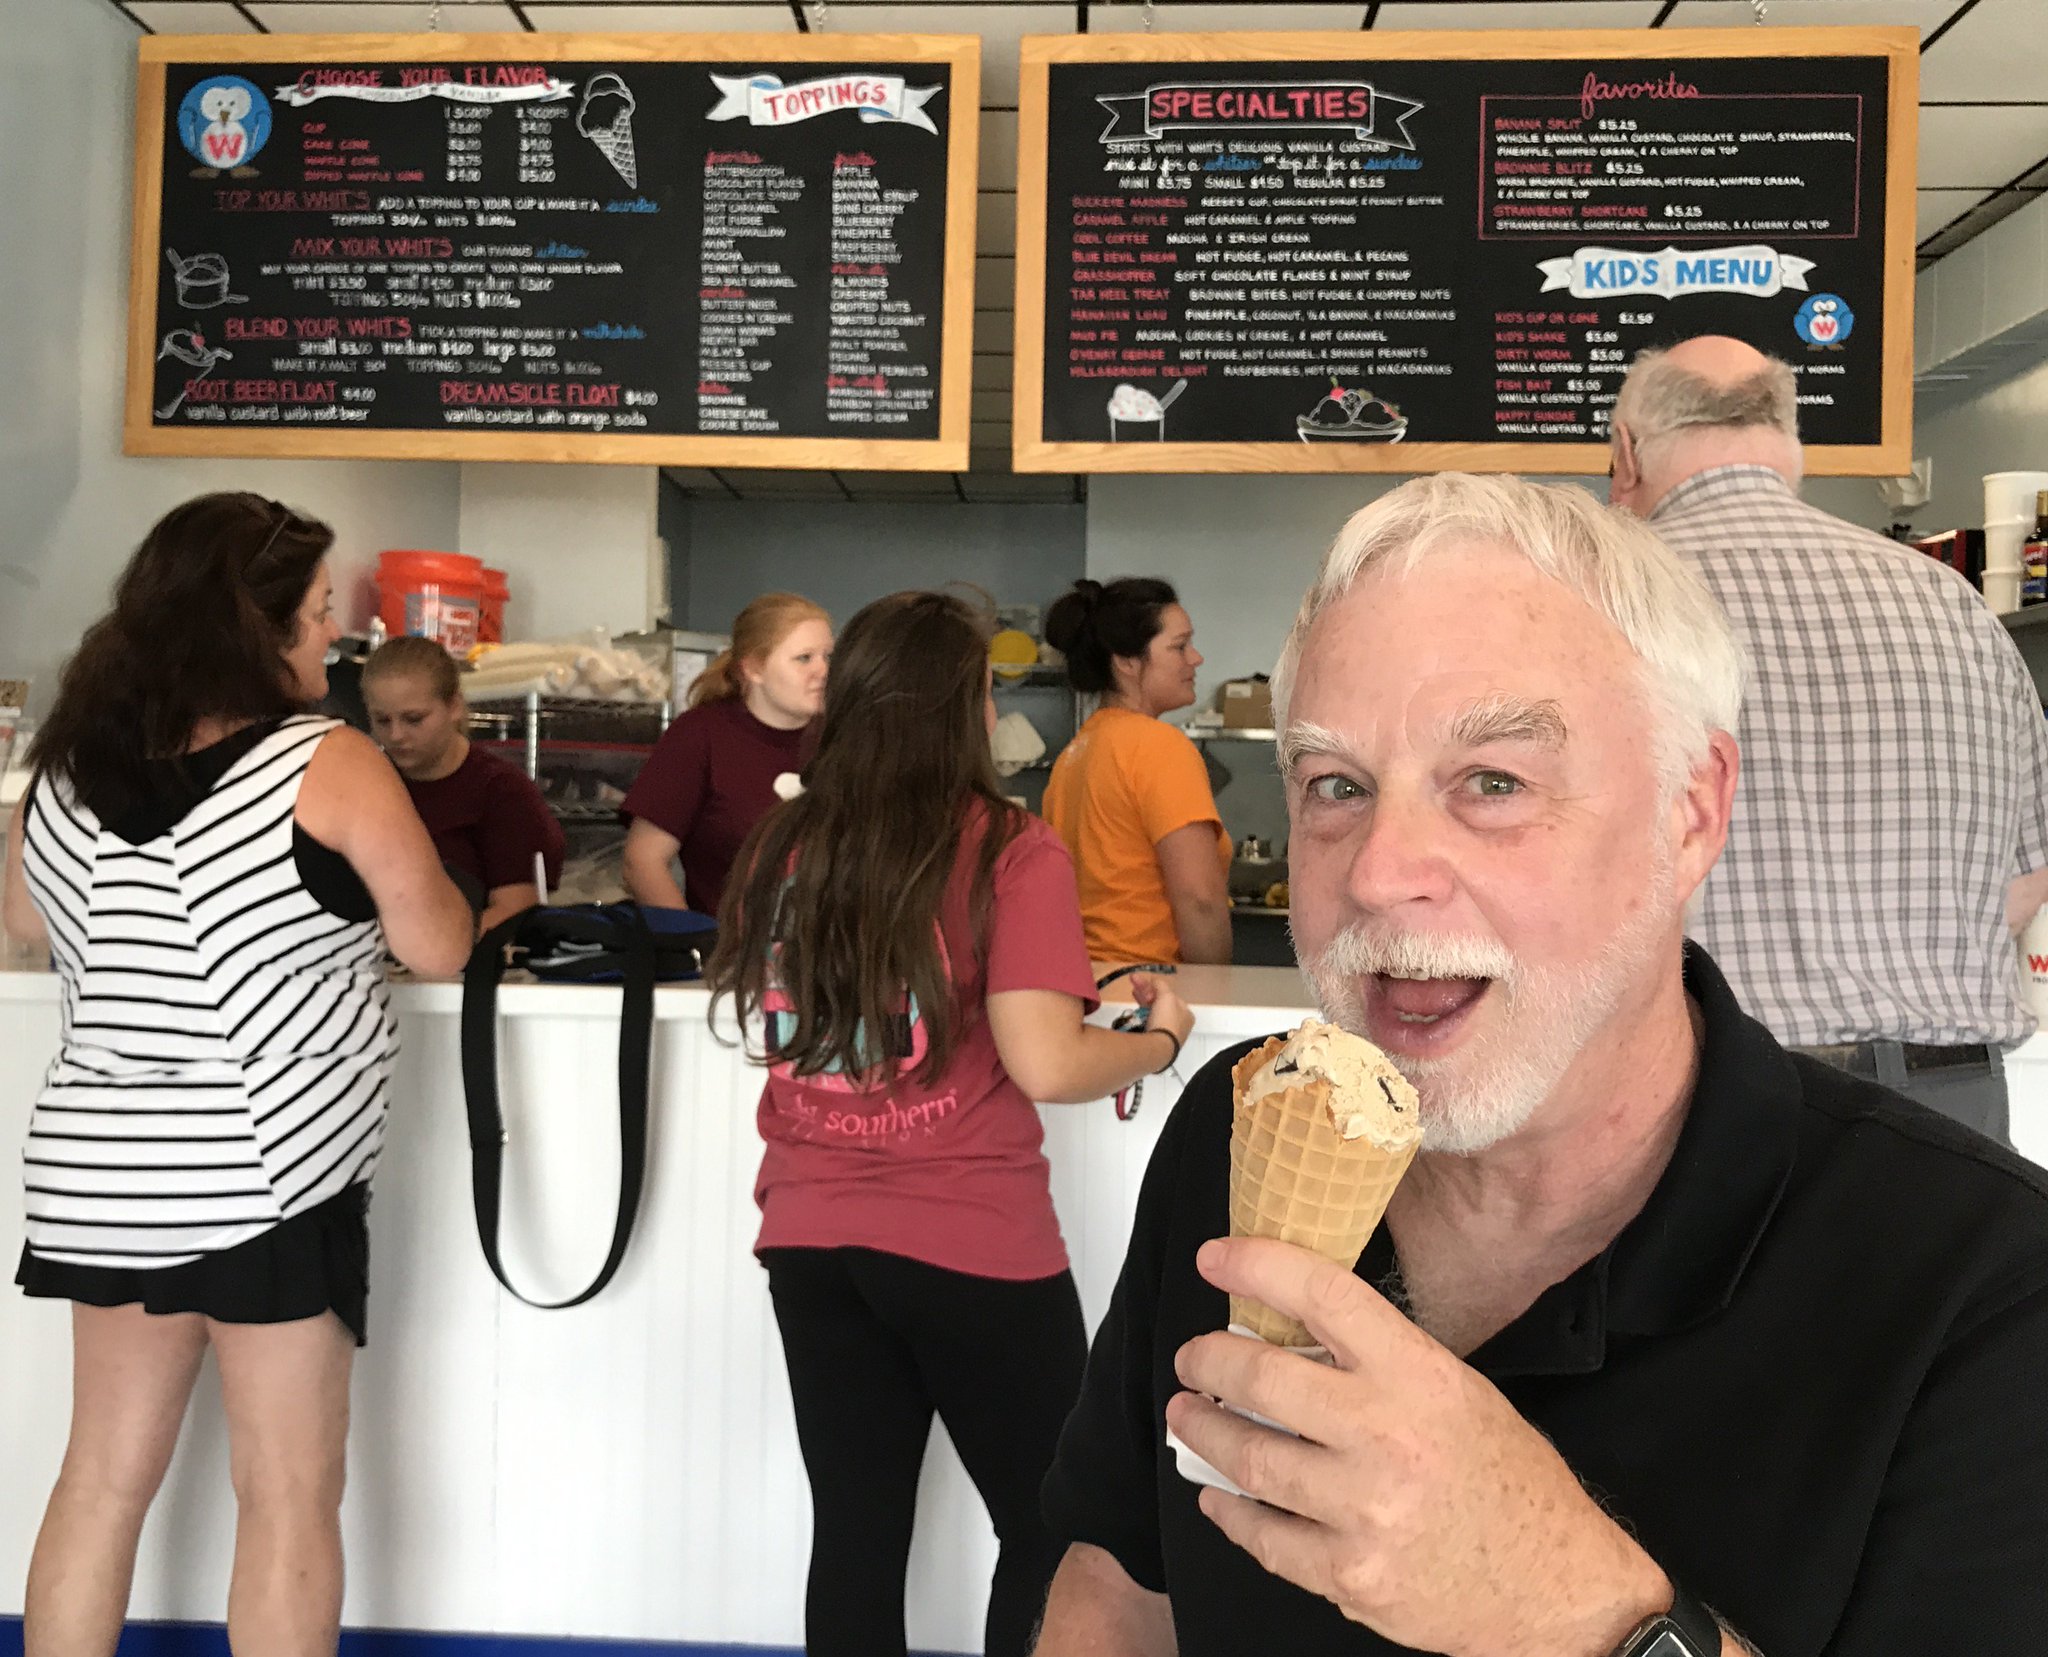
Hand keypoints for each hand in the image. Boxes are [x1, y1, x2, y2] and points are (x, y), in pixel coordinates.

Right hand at [1129, 974, 1193, 1050]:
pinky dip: (1141, 1015)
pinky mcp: (1154, 1040)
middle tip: (1135, 982)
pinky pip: (1147, 1023)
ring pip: (1153, 1013)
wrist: (1158, 1047)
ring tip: (1133, 992)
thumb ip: (1161, 985)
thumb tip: (1155, 980)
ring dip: (1143, 1002)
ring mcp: (1166, 1033)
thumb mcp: (1166, 996)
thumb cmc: (1166, 1021)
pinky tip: (1134, 1010)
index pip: (1171, 996)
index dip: (1158, 988)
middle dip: (1147, 992)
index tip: (1147, 982)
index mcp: (1186, 1014)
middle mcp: (1178, 1024)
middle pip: (1160, 1003)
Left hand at [1166, 1237, 1670, 1656]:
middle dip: (1208, 1359)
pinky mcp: (1350, 1576)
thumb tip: (1293, 1335)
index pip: (1322, 1296)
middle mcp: (1387, 1437)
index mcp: (1419, 1377)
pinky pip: (1264, 1538)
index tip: (1217, 1259)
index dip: (1257, 1267)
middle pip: (1262, 1378)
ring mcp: (1364, 1511)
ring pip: (1248, 1458)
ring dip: (1204, 1431)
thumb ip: (1380, 1364)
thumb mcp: (1460, 1394)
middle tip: (1193, 1356)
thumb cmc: (1515, 1488)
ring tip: (1189, 1415)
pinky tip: (1218, 1494)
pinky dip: (1230, 1511)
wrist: (1560, 1592)